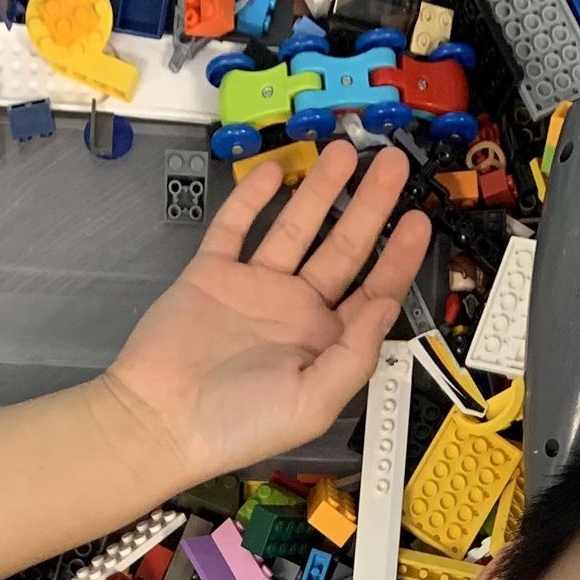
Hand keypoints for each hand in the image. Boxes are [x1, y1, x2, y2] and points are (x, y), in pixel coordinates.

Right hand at [103, 140, 430, 489]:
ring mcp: (254, 288)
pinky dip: (253, 198)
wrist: (160, 420)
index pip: (372, 292)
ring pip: (296, 228)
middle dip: (371, 206)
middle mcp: (294, 312)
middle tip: (393, 167)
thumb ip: (355, 353)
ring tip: (346, 153)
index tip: (419, 220)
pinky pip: (236, 227)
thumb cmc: (236, 426)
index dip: (399, 257)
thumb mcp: (313, 402)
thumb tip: (385, 304)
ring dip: (321, 190)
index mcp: (322, 345)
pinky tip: (275, 170)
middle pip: (344, 249)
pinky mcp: (212, 273)